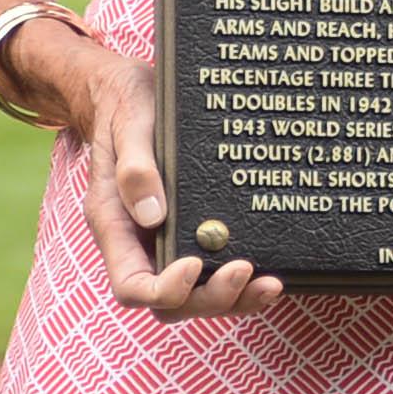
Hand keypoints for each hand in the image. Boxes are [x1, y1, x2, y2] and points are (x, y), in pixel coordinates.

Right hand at [29, 28, 277, 322]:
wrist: (131, 91)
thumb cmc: (127, 106)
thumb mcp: (129, 127)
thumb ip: (135, 168)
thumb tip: (153, 216)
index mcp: (116, 227)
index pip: (131, 285)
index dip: (164, 288)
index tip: (194, 265)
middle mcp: (141, 243)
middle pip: (170, 302)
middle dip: (209, 298)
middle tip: (248, 273)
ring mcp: (169, 240)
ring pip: (196, 294)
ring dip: (233, 298)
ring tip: (272, 284)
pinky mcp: (197, 231)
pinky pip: (216, 269)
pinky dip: (244, 279)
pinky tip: (276, 270)